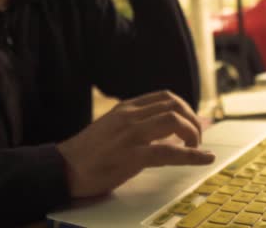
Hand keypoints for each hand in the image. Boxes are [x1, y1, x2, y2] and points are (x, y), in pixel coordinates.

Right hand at [57, 91, 214, 197]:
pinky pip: (168, 151)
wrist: (62, 168)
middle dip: (193, 120)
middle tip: (197, 137)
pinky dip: (191, 155)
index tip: (192, 121)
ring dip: (193, 133)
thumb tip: (169, 132)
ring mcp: (130, 134)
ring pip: (174, 121)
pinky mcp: (130, 155)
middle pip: (174, 105)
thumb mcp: (114, 128)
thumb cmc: (89, 152)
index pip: (165, 96)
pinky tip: (203, 158)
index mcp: (126, 108)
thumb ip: (139, 125)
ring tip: (195, 147)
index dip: (185, 108)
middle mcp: (130, 115)